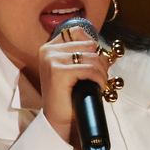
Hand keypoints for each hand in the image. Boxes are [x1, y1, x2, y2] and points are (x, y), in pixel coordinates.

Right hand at [38, 25, 112, 146]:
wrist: (61, 118)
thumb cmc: (70, 93)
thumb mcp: (75, 67)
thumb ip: (83, 51)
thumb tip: (99, 43)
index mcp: (50, 47)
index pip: (78, 31)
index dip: (92, 47)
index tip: (92, 64)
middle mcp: (48, 50)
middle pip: (89, 44)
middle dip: (100, 61)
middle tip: (97, 77)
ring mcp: (51, 60)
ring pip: (92, 56)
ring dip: (101, 72)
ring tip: (97, 83)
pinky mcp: (58, 72)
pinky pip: (90, 69)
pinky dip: (98, 79)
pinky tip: (96, 88)